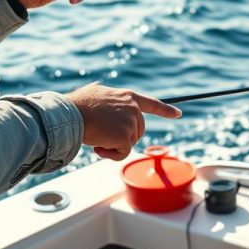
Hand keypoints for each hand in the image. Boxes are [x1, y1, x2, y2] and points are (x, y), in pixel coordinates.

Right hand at [66, 83, 181, 160]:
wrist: (70, 114)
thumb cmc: (78, 105)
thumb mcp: (98, 94)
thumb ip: (110, 101)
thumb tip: (107, 106)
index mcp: (128, 97)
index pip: (152, 104)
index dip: (166, 110)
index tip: (178, 114)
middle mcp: (134, 108)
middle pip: (137, 132)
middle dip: (123, 138)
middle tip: (103, 135)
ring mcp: (131, 123)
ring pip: (128, 144)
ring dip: (113, 146)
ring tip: (97, 136)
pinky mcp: (126, 137)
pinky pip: (122, 154)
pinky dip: (110, 154)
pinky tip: (98, 146)